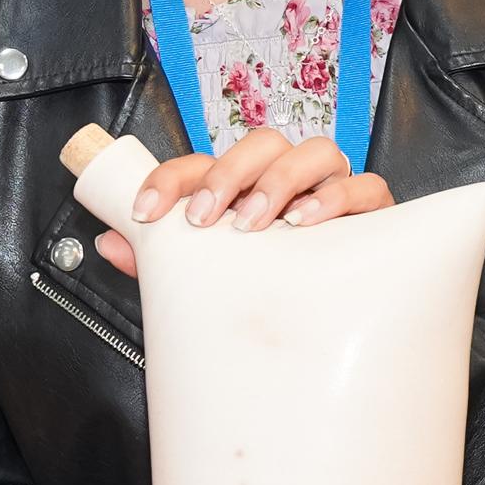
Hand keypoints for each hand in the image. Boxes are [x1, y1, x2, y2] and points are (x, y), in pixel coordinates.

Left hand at [91, 128, 394, 277]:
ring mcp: (335, 192)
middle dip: (228, 172)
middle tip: (204, 217)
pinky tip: (307, 223)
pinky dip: (336, 198)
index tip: (145, 213)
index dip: (170, 179)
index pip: (204, 163)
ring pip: (317, 152)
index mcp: (246, 189)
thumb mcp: (210, 282)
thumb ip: (161, 264)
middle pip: (263, 143)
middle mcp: (291, 181)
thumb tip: (110, 243)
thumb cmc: (273, 296)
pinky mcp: (374, 215)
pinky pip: (366, 187)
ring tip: (254, 222)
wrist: (347, 341)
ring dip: (280, 181)